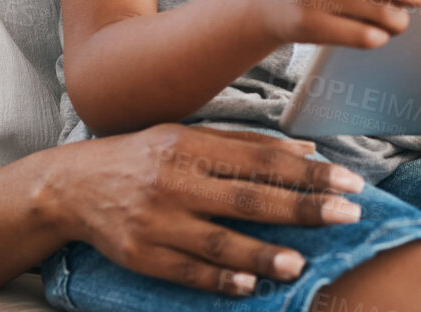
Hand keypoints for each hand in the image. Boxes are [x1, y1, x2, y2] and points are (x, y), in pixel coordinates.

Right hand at [43, 125, 365, 297]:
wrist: (71, 186)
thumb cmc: (142, 156)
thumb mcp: (188, 136)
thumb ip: (245, 145)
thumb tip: (306, 152)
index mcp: (190, 146)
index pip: (261, 160)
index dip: (308, 172)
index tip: (349, 180)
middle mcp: (175, 182)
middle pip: (248, 199)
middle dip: (302, 207)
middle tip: (347, 214)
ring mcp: (157, 222)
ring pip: (218, 241)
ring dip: (263, 253)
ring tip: (300, 261)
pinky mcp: (141, 256)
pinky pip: (187, 271)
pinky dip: (220, 279)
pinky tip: (250, 284)